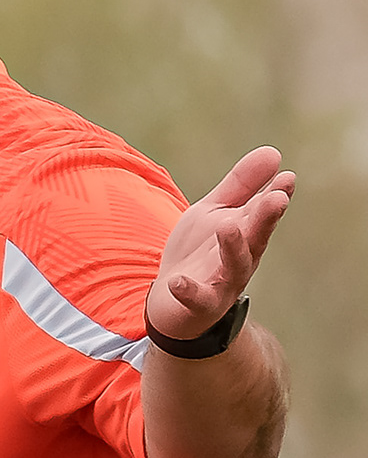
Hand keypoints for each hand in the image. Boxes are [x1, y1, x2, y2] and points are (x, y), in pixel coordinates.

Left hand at [152, 147, 295, 340]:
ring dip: (234, 247)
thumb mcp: (214, 213)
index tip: (287, 177)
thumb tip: (273, 153)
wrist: (171, 301)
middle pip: (258, 236)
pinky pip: (198, 299)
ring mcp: (224, 282)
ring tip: (228, 227)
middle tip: (277, 197)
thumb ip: (240, 185)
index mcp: (248, 231)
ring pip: (236, 265)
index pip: (264, 211)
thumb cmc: (199, 251)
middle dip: (267, 217)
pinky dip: (189, 291)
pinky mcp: (201, 305)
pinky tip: (177, 282)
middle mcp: (243, 256)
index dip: (277, 194)